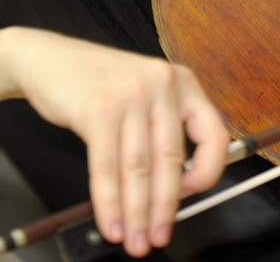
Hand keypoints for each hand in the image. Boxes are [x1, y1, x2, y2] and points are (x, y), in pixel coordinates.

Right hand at [0, 27, 229, 257]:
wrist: (48, 59)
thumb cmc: (100, 83)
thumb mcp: (146, 94)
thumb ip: (166, 129)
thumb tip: (180, 186)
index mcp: (184, 83)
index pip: (213, 134)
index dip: (207, 172)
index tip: (192, 197)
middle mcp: (164, 85)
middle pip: (172, 158)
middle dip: (166, 206)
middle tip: (159, 236)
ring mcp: (132, 95)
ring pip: (140, 167)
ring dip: (137, 211)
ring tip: (134, 238)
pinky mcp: (100, 109)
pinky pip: (108, 166)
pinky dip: (109, 201)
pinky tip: (111, 221)